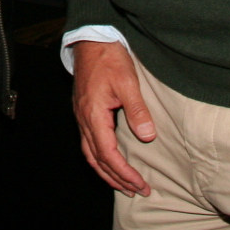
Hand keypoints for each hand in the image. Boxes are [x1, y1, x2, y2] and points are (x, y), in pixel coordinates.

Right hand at [72, 40, 154, 196]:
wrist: (91, 39)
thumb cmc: (108, 57)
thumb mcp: (127, 81)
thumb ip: (137, 110)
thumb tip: (147, 136)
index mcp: (93, 114)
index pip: (108, 154)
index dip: (124, 173)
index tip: (141, 184)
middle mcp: (84, 119)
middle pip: (97, 159)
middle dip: (116, 178)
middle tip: (136, 191)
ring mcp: (82, 115)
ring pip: (90, 153)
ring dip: (107, 171)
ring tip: (123, 184)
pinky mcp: (84, 110)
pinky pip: (89, 142)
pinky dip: (100, 157)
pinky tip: (110, 159)